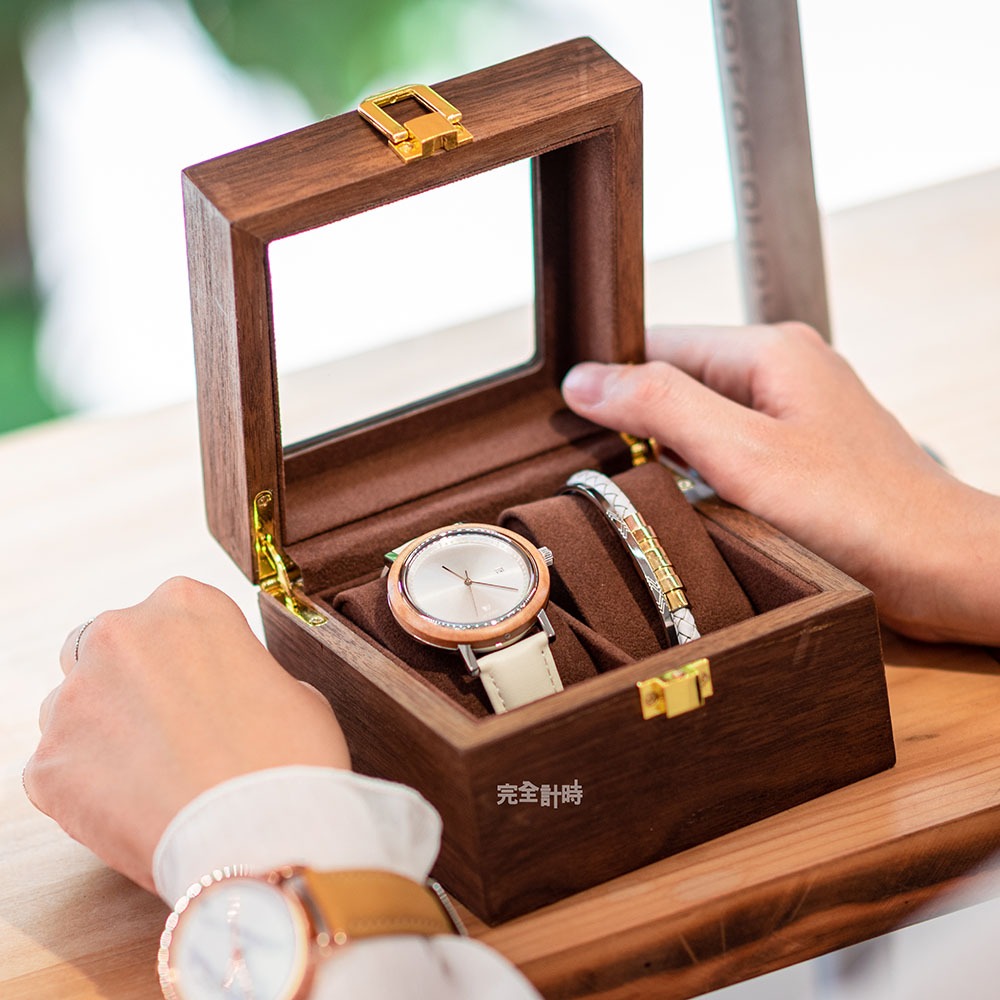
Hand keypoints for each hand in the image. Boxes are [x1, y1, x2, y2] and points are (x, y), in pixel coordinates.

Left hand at [23, 577, 350, 891]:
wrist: (262, 836)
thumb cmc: (289, 759)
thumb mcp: (287, 685)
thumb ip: (238, 673)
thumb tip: (224, 694)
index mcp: (184, 604)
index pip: (166, 616)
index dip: (184, 657)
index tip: (200, 688)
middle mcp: (119, 634)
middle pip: (103, 648)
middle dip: (128, 683)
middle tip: (169, 730)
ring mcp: (75, 699)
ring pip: (72, 707)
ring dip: (103, 733)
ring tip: (154, 777)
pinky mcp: (47, 764)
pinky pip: (59, 769)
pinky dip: (88, 789)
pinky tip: (136, 808)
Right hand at [562, 323, 999, 643]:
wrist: (942, 567)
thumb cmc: (857, 511)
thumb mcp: (741, 453)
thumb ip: (660, 406)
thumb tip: (584, 380)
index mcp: (769, 350)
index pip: (659, 344)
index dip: (613, 382)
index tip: (573, 429)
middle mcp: (783, 372)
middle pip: (680, 381)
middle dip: (640, 424)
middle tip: (609, 473)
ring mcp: (796, 415)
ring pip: (703, 421)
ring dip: (671, 455)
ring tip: (649, 494)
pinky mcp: (804, 457)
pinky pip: (731, 452)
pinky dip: (704, 476)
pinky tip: (694, 508)